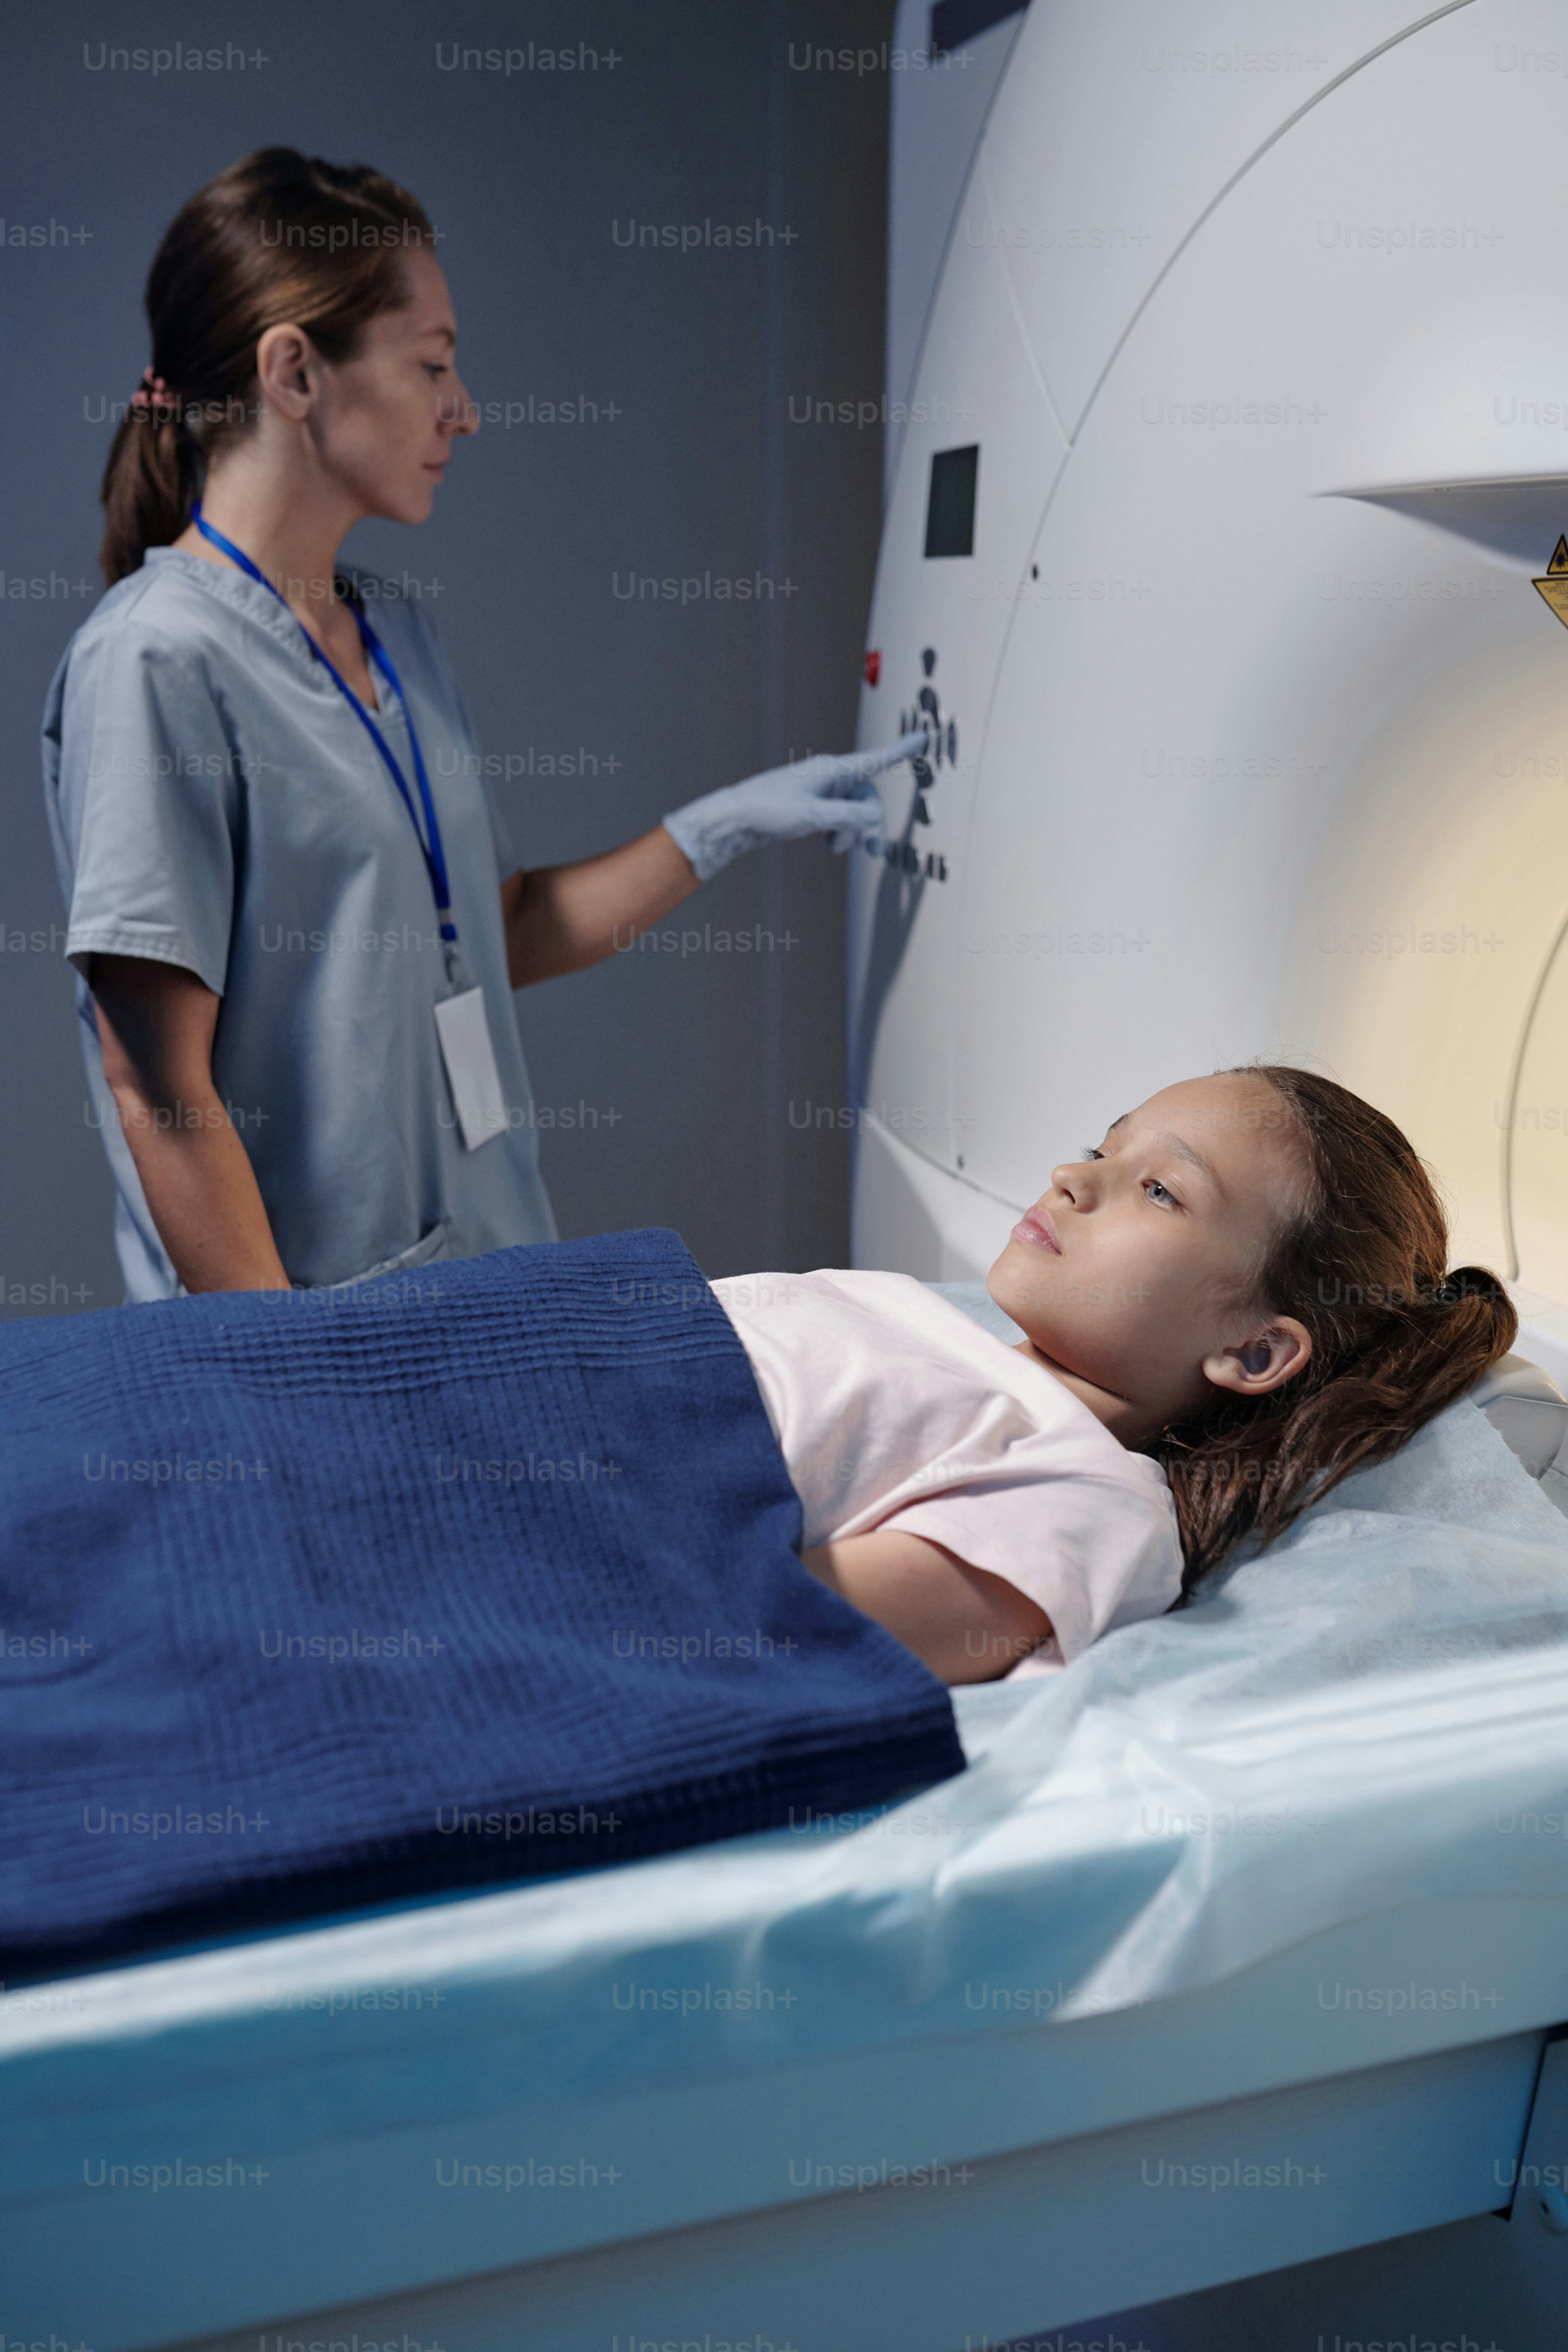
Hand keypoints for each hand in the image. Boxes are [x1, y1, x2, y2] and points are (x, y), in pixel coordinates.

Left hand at [661, 728, 929, 881]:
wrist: (734, 818)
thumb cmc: (769, 810)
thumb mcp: (813, 816)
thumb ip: (848, 817)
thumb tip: (873, 818)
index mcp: (832, 770)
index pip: (876, 759)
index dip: (902, 751)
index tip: (924, 737)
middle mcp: (830, 776)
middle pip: (868, 797)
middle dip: (872, 824)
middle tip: (873, 853)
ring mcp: (821, 790)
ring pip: (854, 810)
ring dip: (853, 831)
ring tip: (836, 849)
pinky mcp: (813, 804)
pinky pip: (840, 816)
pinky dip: (840, 831)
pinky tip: (829, 843)